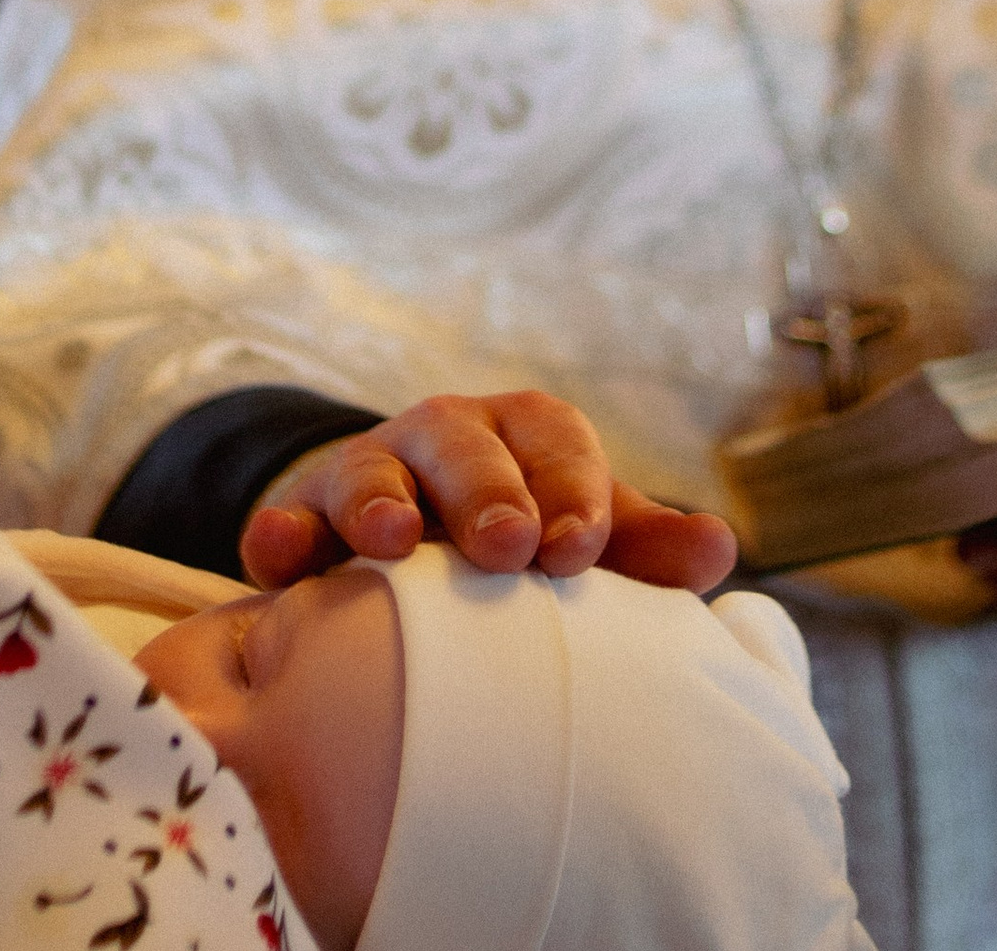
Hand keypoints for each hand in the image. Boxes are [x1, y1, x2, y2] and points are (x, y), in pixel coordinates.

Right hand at [239, 390, 738, 594]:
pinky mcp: (304, 516)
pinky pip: (284, 520)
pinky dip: (279, 534)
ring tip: (392, 541)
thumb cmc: (523, 543)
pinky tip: (274, 562)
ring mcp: (370, 471)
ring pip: (370, 470)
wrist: (418, 544)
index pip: (555, 439)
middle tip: (507, 546)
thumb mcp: (581, 533)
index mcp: (524, 434)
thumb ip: (645, 548)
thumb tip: (721, 550)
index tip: (578, 548)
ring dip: (379, 501)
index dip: (568, 487)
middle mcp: (446, 437)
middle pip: (463, 443)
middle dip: (486, 489)